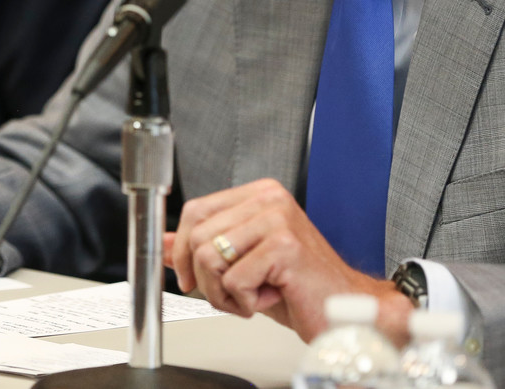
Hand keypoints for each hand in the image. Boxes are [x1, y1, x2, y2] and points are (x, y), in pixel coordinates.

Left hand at [166, 178, 411, 343]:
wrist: (342, 310)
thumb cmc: (298, 287)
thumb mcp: (241, 264)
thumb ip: (201, 250)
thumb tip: (162, 244)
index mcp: (259, 194)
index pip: (195, 211)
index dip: (181, 249)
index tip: (188, 276)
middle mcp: (268, 199)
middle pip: (197, 236)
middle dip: (205, 279)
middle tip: (232, 294)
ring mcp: (277, 220)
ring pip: (210, 258)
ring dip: (225, 293)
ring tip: (253, 296)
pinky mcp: (284, 247)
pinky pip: (234, 280)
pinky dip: (246, 302)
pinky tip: (273, 297)